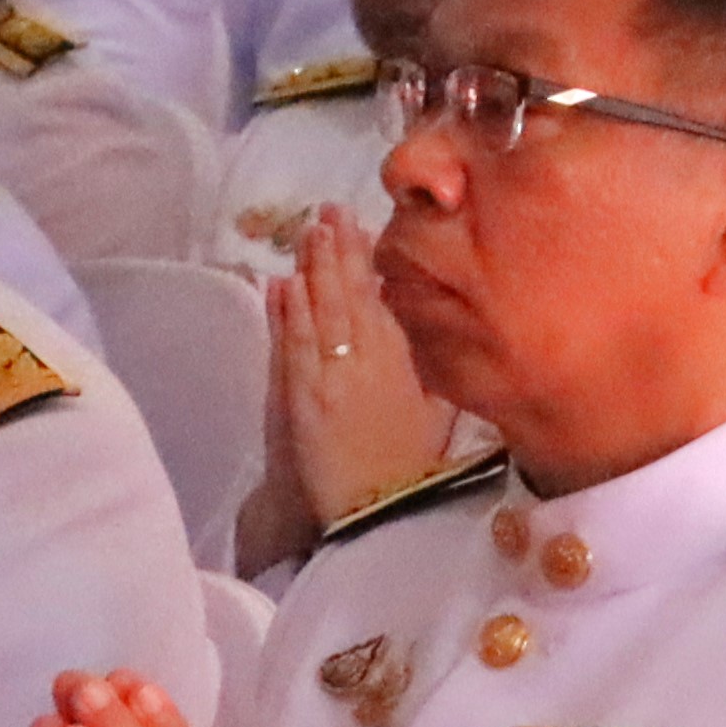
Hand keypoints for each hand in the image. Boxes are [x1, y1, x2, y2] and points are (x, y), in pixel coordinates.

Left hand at [270, 214, 453, 530]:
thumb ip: (439, 362)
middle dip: (337, 251)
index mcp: (406, 359)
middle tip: (330, 211)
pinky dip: (284, 312)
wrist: (373, 515)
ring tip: (307, 234)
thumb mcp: (444, 409)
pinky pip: (291, 343)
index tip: (365, 226)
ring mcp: (327, 375)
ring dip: (310, 269)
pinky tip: (281, 285)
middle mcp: (365, 359)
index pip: (384, 297)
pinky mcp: (297, 396)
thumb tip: (440, 320)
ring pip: (317, 311)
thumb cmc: (414, 467)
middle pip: (347, 294)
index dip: (372, 260)